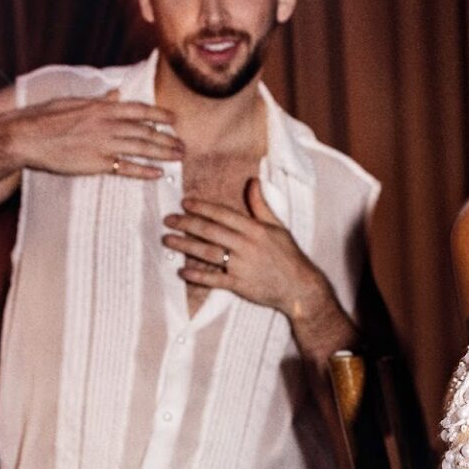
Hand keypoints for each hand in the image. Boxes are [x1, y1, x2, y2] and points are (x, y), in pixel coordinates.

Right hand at [6, 90, 180, 178]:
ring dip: (163, 153)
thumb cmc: (44, 118)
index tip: (173, 119)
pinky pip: (126, 168)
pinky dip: (144, 171)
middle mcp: (107, 124)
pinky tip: (158, 174)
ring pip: (141, 148)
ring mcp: (103, 144)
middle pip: (146, 131)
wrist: (25, 137)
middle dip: (167, 138)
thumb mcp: (73, 102)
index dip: (159, 115)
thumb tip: (115, 94)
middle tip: (183, 144)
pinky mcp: (96, 163)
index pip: (139, 110)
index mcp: (102, 108)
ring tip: (178, 157)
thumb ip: (98, 100)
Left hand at [162, 178, 333, 317]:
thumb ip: (260, 204)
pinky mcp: (239, 285)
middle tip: (168, 219)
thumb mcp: (278, 226)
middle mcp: (246, 245)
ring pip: (208, 253)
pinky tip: (182, 271)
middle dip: (187, 224)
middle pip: (211, 232)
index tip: (185, 203)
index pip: (223, 214)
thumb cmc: (288, 255)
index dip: (202, 207)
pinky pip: (214, 279)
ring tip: (168, 240)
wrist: (299, 286)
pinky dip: (197, 276)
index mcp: (255, 229)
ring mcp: (242, 266)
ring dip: (185, 246)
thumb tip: (252, 181)